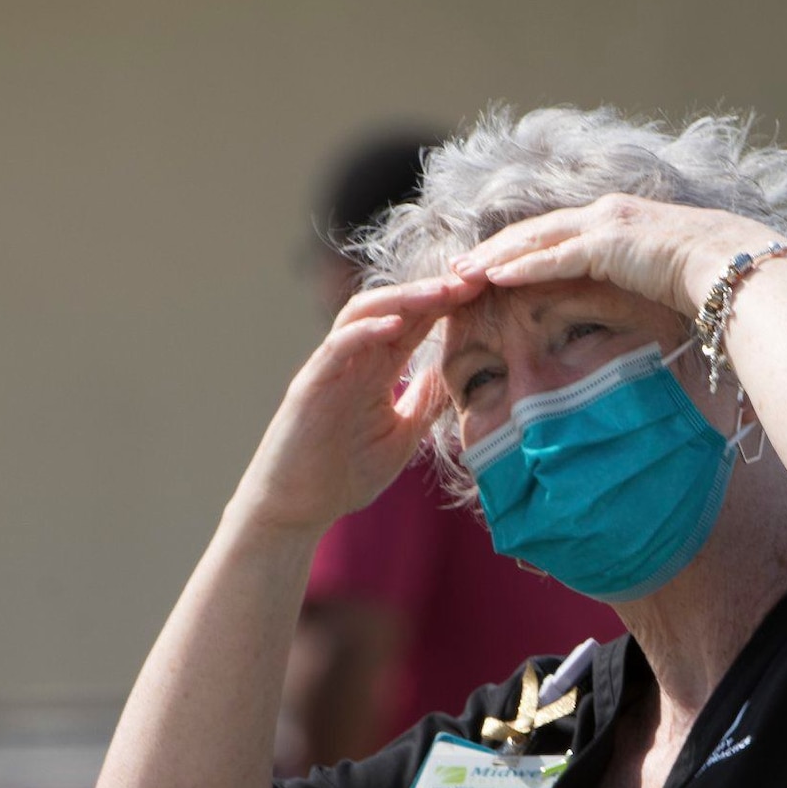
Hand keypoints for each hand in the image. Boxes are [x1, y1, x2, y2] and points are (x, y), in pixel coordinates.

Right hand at [238, 273, 481, 534]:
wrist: (299, 509)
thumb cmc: (346, 475)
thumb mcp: (403, 435)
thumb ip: (426, 402)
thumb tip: (460, 372)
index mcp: (378, 369)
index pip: (417, 323)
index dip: (450, 304)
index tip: (488, 291)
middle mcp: (355, 359)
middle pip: (396, 307)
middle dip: (435, 290)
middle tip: (475, 278)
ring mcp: (331, 367)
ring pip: (366, 313)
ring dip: (405, 299)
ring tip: (442, 292)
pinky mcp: (310, 384)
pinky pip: (337, 346)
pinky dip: (365, 331)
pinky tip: (396, 325)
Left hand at [450, 194, 775, 316]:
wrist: (733, 266)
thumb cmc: (708, 280)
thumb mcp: (663, 279)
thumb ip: (636, 282)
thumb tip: (630, 306)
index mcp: (616, 223)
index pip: (554, 233)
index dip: (518, 248)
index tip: (487, 264)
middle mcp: (605, 215)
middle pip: (534, 231)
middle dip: (492, 249)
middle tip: (457, 266)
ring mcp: (605, 225)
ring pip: (534, 240)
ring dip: (494, 257)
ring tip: (461, 273)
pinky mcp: (607, 244)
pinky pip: (553, 257)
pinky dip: (520, 266)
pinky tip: (492, 277)